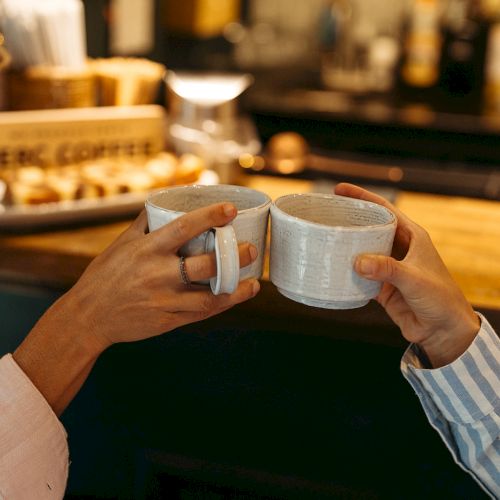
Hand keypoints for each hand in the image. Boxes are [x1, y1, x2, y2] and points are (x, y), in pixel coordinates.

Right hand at [62, 202, 259, 350]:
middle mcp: (158, 274)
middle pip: (204, 265)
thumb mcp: (121, 244)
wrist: (88, 316)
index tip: (230, 209)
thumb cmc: (105, 275)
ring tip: (254, 281)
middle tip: (252, 249)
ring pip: (208, 296)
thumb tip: (164, 201)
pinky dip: (222, 305)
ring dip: (235, 288)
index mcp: (147, 250)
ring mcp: (164, 300)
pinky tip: (237, 297)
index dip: (209, 217)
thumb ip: (144, 223)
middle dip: (233, 256)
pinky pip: (200, 313)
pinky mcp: (167, 320)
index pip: (183, 228)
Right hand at [334, 183, 479, 367]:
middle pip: (370, 228)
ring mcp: (389, 268)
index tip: (340, 190)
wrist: (443, 331)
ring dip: (347, 248)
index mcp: (412, 237)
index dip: (362, 197)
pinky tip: (333, 270)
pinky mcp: (382, 287)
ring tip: (325, 241)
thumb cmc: (440, 299)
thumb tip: (357, 262)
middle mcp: (399, 249)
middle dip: (350, 221)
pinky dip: (348, 273)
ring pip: (363, 251)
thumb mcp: (414, 279)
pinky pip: (360, 276)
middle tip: (326, 215)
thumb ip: (387, 269)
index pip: (384, 209)